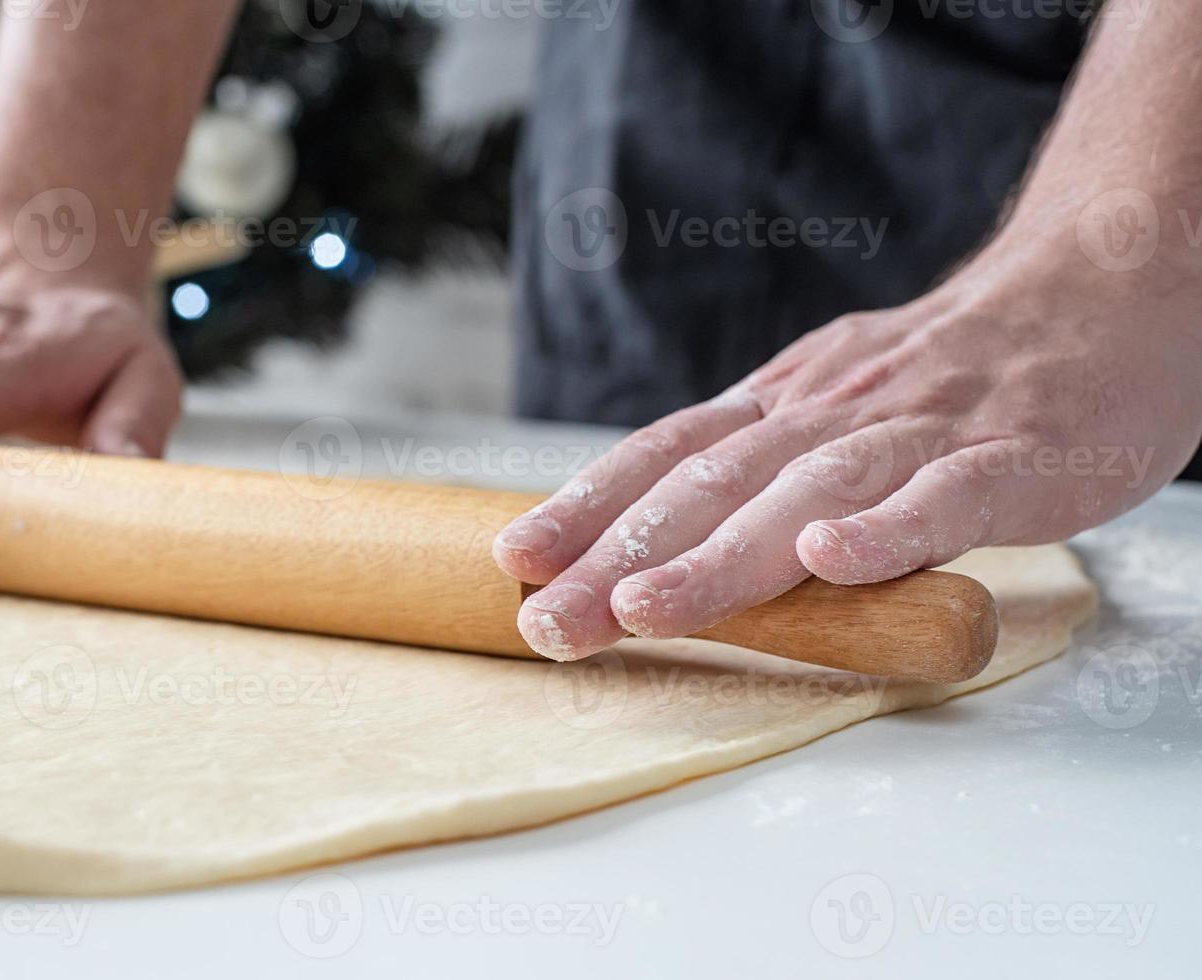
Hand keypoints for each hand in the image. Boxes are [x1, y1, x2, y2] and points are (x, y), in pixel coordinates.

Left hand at [493, 249, 1201, 660]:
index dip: (587, 507)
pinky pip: (945, 495)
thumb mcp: (833, 400)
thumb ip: (756, 461)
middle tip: (546, 621)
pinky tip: (832, 559)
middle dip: (617, 559)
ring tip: (643, 608)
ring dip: (719, 557)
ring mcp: (921, 433)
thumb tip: (646, 527)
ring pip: (805, 496)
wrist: (1104, 287)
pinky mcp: (1012, 458)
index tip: (514, 558)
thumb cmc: (953, 370)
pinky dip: (887, 527)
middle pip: (710, 489)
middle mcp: (833, 413)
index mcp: (786, 406)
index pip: (667, 457)